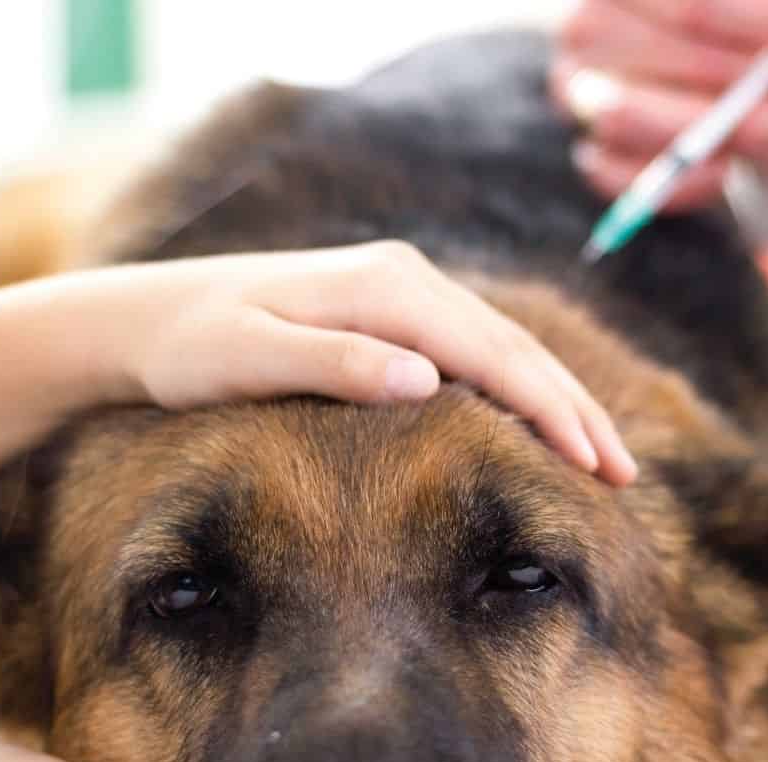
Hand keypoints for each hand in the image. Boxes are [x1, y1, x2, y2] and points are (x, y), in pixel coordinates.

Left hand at [72, 241, 635, 485]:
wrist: (143, 319)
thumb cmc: (189, 349)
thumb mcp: (247, 359)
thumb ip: (335, 365)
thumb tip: (427, 381)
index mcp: (385, 288)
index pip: (494, 356)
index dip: (552, 414)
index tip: (596, 467)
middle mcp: (404, 278)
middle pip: (515, 349)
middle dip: (575, 412)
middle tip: (625, 477)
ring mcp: (400, 291)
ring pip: (502, 349)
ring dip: (556, 402)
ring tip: (602, 458)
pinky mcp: (390, 312)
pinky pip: (475, 352)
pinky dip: (517, 390)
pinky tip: (537, 424)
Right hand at [553, 0, 767, 208]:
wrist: (699, 51)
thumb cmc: (741, 12)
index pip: (696, 2)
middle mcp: (589, 25)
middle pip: (686, 57)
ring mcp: (581, 93)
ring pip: (644, 119)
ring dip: (737, 131)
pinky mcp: (592, 151)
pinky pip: (621, 180)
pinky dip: (675, 184)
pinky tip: (729, 174)